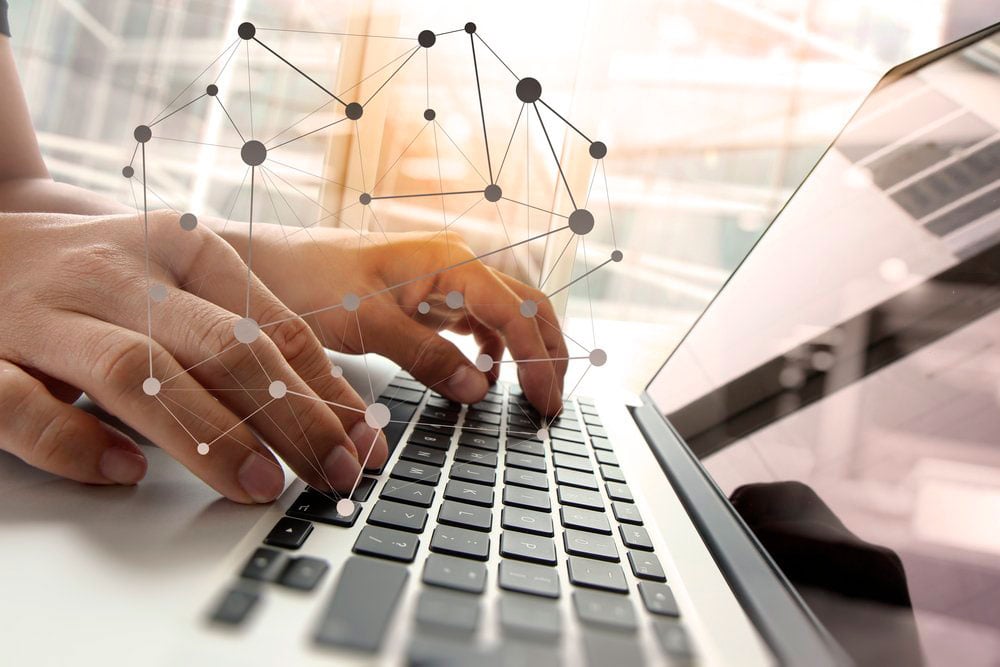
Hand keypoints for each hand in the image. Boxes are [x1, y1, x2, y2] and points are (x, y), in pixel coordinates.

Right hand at [0, 210, 387, 501]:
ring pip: (135, 370)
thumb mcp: (178, 285)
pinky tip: (123, 472)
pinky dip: (74, 443)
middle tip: (329, 474)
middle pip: (218, 345)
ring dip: (206, 435)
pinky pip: (22, 405)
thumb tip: (338, 410)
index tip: (360, 444)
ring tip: (257, 485)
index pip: (268, 323)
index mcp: (177, 247)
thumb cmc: (97, 278)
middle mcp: (116, 273)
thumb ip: (248, 338)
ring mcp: (44, 313)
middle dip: (287, 416)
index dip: (323, 389)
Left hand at [240, 226, 567, 414]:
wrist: (267, 263)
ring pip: (507, 315)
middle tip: (552, 405)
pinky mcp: (429, 298)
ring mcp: (445, 281)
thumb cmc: (309, 280)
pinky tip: (485, 375)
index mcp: (450, 262)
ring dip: (526, 352)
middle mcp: (456, 266)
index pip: (517, 313)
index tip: (546, 404)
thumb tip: (479, 389)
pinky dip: (493, 350)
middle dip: (548, 354)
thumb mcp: (367, 323)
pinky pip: (478, 323)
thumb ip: (426, 356)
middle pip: (527, 307)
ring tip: (532, 396)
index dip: (539, 361)